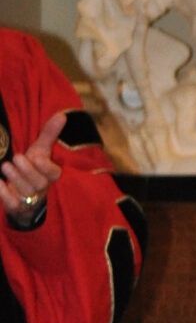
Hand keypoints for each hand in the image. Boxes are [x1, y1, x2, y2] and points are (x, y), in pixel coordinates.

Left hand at [1, 109, 65, 226]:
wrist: (24, 195)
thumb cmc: (33, 168)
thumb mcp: (41, 150)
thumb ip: (49, 134)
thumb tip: (62, 116)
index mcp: (50, 175)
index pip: (53, 174)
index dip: (46, 167)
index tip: (36, 157)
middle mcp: (42, 189)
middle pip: (38, 183)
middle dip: (27, 171)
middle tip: (16, 158)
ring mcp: (30, 200)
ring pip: (26, 193)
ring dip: (15, 179)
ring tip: (5, 166)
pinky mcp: (17, 207)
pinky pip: (13, 204)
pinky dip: (4, 194)